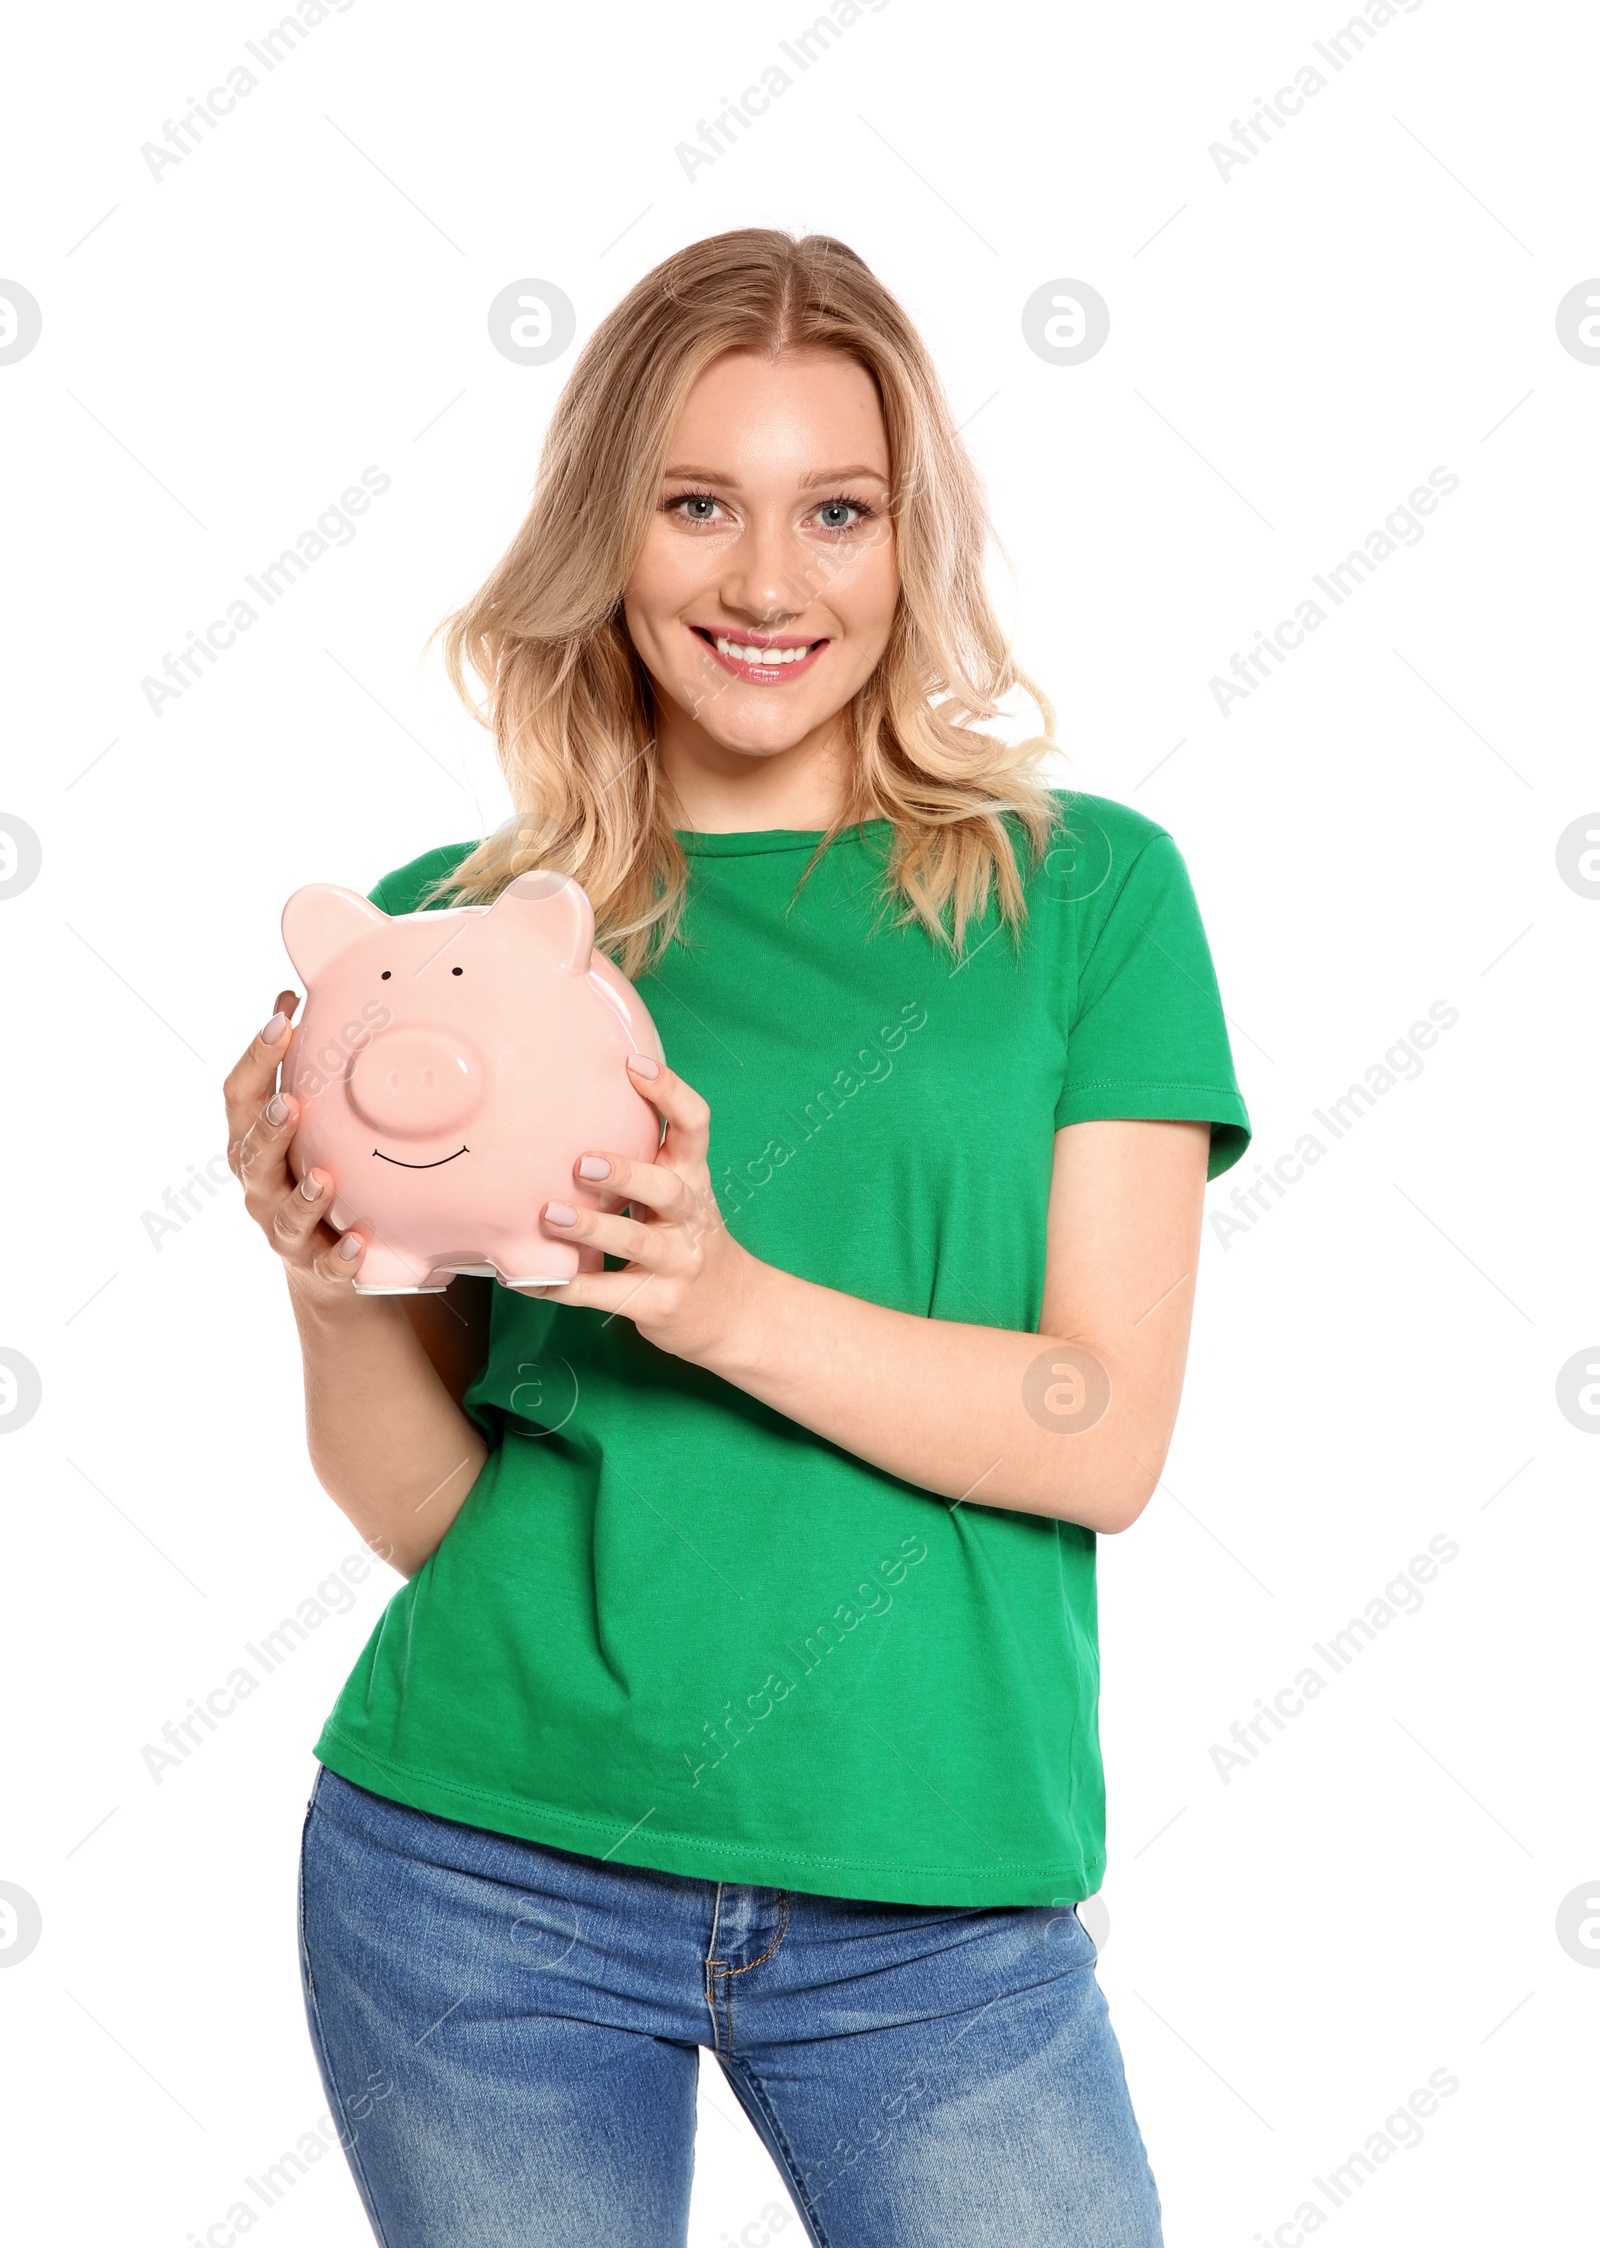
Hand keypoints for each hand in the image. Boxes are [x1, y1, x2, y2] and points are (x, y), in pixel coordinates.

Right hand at [223, 989, 369, 1302]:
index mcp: (250, 1140)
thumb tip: (288, 992)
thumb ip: (290, 1062)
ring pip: (284, 1214)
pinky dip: (339, 1255)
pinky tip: (358, 1242)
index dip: (257, 1058)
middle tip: (290, 1104)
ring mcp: (282, 1227)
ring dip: (305, 1196)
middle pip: (251, 1155)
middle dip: (269, 1130)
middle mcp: (258, 1183)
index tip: (281, 1020)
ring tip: (325, 1178)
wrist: (321, 1261)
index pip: (240, 1095)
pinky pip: (325, 1264)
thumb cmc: (303, 1168)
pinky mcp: (314, 1266)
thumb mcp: (297, 1116)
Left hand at [522, 1054, 764, 1361]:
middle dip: (628, 1174)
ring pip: (637, 1242)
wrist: (733, 1312)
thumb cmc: (688, 1238)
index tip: (634, 1065)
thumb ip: (646, 1158)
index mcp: (693, 1178)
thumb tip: (574, 1105)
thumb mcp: (682, 1193)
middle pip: (669, 1190)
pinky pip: (606, 1294)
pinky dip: (565, 1286)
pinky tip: (527, 1279)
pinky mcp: (656, 1303)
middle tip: (583, 1163)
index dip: (671, 1094)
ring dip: (594, 1228)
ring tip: (551, 1216)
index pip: (695, 1127)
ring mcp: (677, 1263)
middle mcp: (691, 1217)